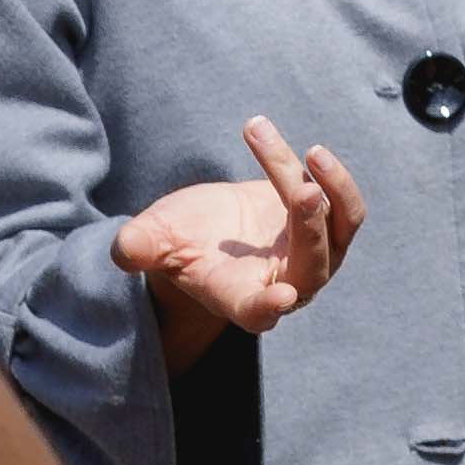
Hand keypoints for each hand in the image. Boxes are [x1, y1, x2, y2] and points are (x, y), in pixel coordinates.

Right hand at [117, 117, 364, 362]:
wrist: (211, 229)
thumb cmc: (179, 241)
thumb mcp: (155, 240)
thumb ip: (140, 247)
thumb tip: (124, 250)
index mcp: (240, 300)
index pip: (259, 313)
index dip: (268, 306)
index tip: (280, 298)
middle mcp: (286, 286)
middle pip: (311, 266)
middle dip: (308, 229)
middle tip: (302, 191)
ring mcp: (314, 257)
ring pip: (336, 227)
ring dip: (332, 191)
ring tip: (310, 154)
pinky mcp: (328, 226)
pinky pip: (341, 202)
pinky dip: (329, 176)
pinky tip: (308, 151)